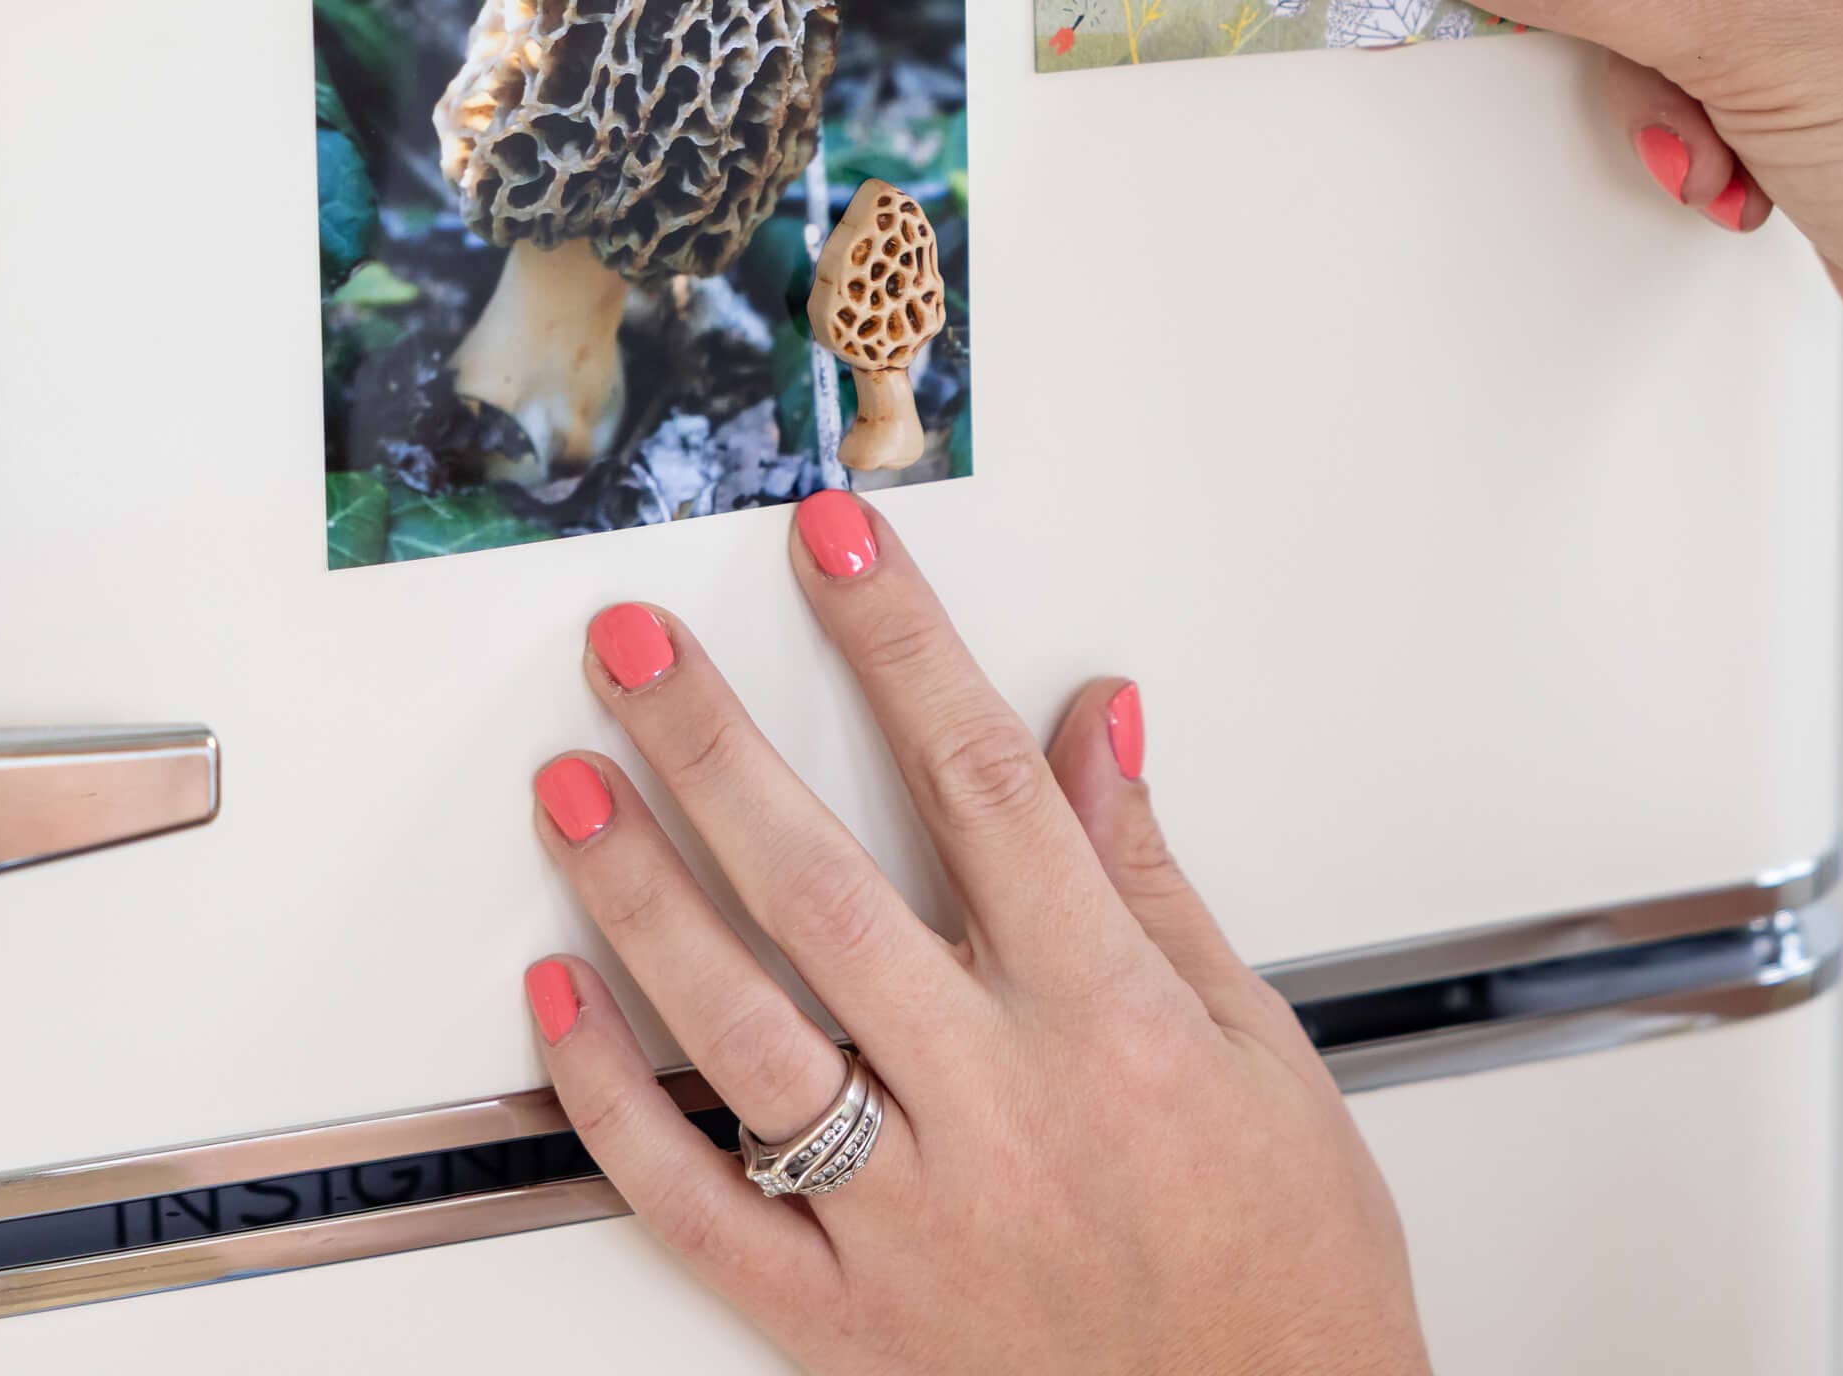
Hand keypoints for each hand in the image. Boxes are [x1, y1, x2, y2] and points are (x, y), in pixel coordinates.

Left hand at [522, 492, 1429, 1375]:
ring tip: (572, 787)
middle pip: (825, 889)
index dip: (899, 643)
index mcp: (1103, 1019)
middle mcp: (996, 1107)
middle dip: (718, 748)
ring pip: (743, 1035)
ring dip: (643, 901)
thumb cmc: (1280, 1255)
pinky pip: (699, 1210)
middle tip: (637, 647)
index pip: (983, 784)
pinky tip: (561, 1003)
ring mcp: (909, 1219)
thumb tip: (1095, 721)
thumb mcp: (1257, 1040)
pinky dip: (616, 1108)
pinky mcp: (845, 1320)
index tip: (837, 544)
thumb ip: (1149, 873)